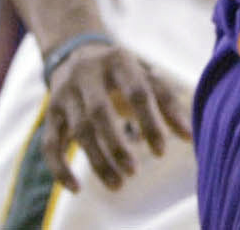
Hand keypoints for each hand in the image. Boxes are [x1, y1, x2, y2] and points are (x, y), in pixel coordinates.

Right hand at [40, 38, 192, 192]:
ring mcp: (65, 93)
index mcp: (119, 60)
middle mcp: (87, 73)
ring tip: (118, 184)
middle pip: (99, 112)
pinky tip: (76, 188)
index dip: (150, 122)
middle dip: (116, 145)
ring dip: (97, 160)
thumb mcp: (145, 76)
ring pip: (78, 130)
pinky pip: (50, 144)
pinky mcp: (50, 113)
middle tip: (134, 171)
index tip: (161, 152)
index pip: (137, 92)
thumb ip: (167, 103)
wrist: (75, 52)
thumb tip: (190, 136)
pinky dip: (60, 168)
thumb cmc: (122, 72)